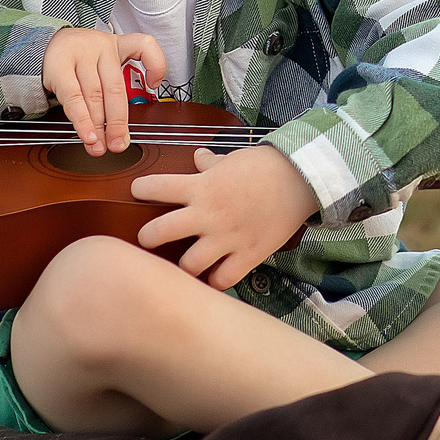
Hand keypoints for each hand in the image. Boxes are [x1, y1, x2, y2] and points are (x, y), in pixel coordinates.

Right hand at [42, 28, 167, 155]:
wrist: (42, 45)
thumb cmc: (79, 59)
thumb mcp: (102, 62)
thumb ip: (115, 87)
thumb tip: (119, 130)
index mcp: (117, 45)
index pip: (144, 45)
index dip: (156, 65)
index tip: (154, 86)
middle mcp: (101, 47)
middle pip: (115, 88)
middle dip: (118, 121)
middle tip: (119, 144)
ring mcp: (81, 54)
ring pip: (94, 96)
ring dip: (98, 127)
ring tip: (99, 146)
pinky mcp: (59, 66)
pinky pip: (73, 97)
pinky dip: (82, 120)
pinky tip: (87, 135)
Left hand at [131, 144, 316, 290]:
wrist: (301, 178)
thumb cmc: (265, 166)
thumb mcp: (231, 160)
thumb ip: (209, 164)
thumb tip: (197, 157)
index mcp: (201, 187)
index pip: (156, 187)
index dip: (141, 189)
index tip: (138, 191)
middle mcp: (208, 214)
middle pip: (159, 233)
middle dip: (147, 238)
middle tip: (149, 240)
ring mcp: (227, 237)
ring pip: (189, 265)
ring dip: (183, 267)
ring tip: (184, 265)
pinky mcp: (248, 254)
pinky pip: (223, 279)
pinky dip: (216, 281)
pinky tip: (214, 277)